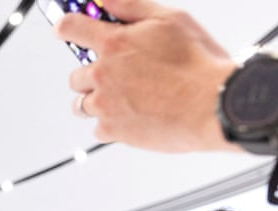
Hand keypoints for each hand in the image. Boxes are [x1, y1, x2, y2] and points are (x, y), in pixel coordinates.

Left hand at [54, 0, 234, 152]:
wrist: (212, 105)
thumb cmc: (198, 63)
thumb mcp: (170, 19)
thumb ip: (132, 7)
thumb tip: (106, 0)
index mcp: (114, 43)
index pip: (72, 28)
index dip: (66, 27)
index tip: (65, 30)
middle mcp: (103, 74)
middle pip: (75, 76)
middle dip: (91, 75)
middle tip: (117, 77)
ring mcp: (105, 104)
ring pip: (81, 104)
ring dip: (96, 101)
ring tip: (124, 99)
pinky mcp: (112, 130)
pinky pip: (98, 128)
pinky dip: (111, 125)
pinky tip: (133, 117)